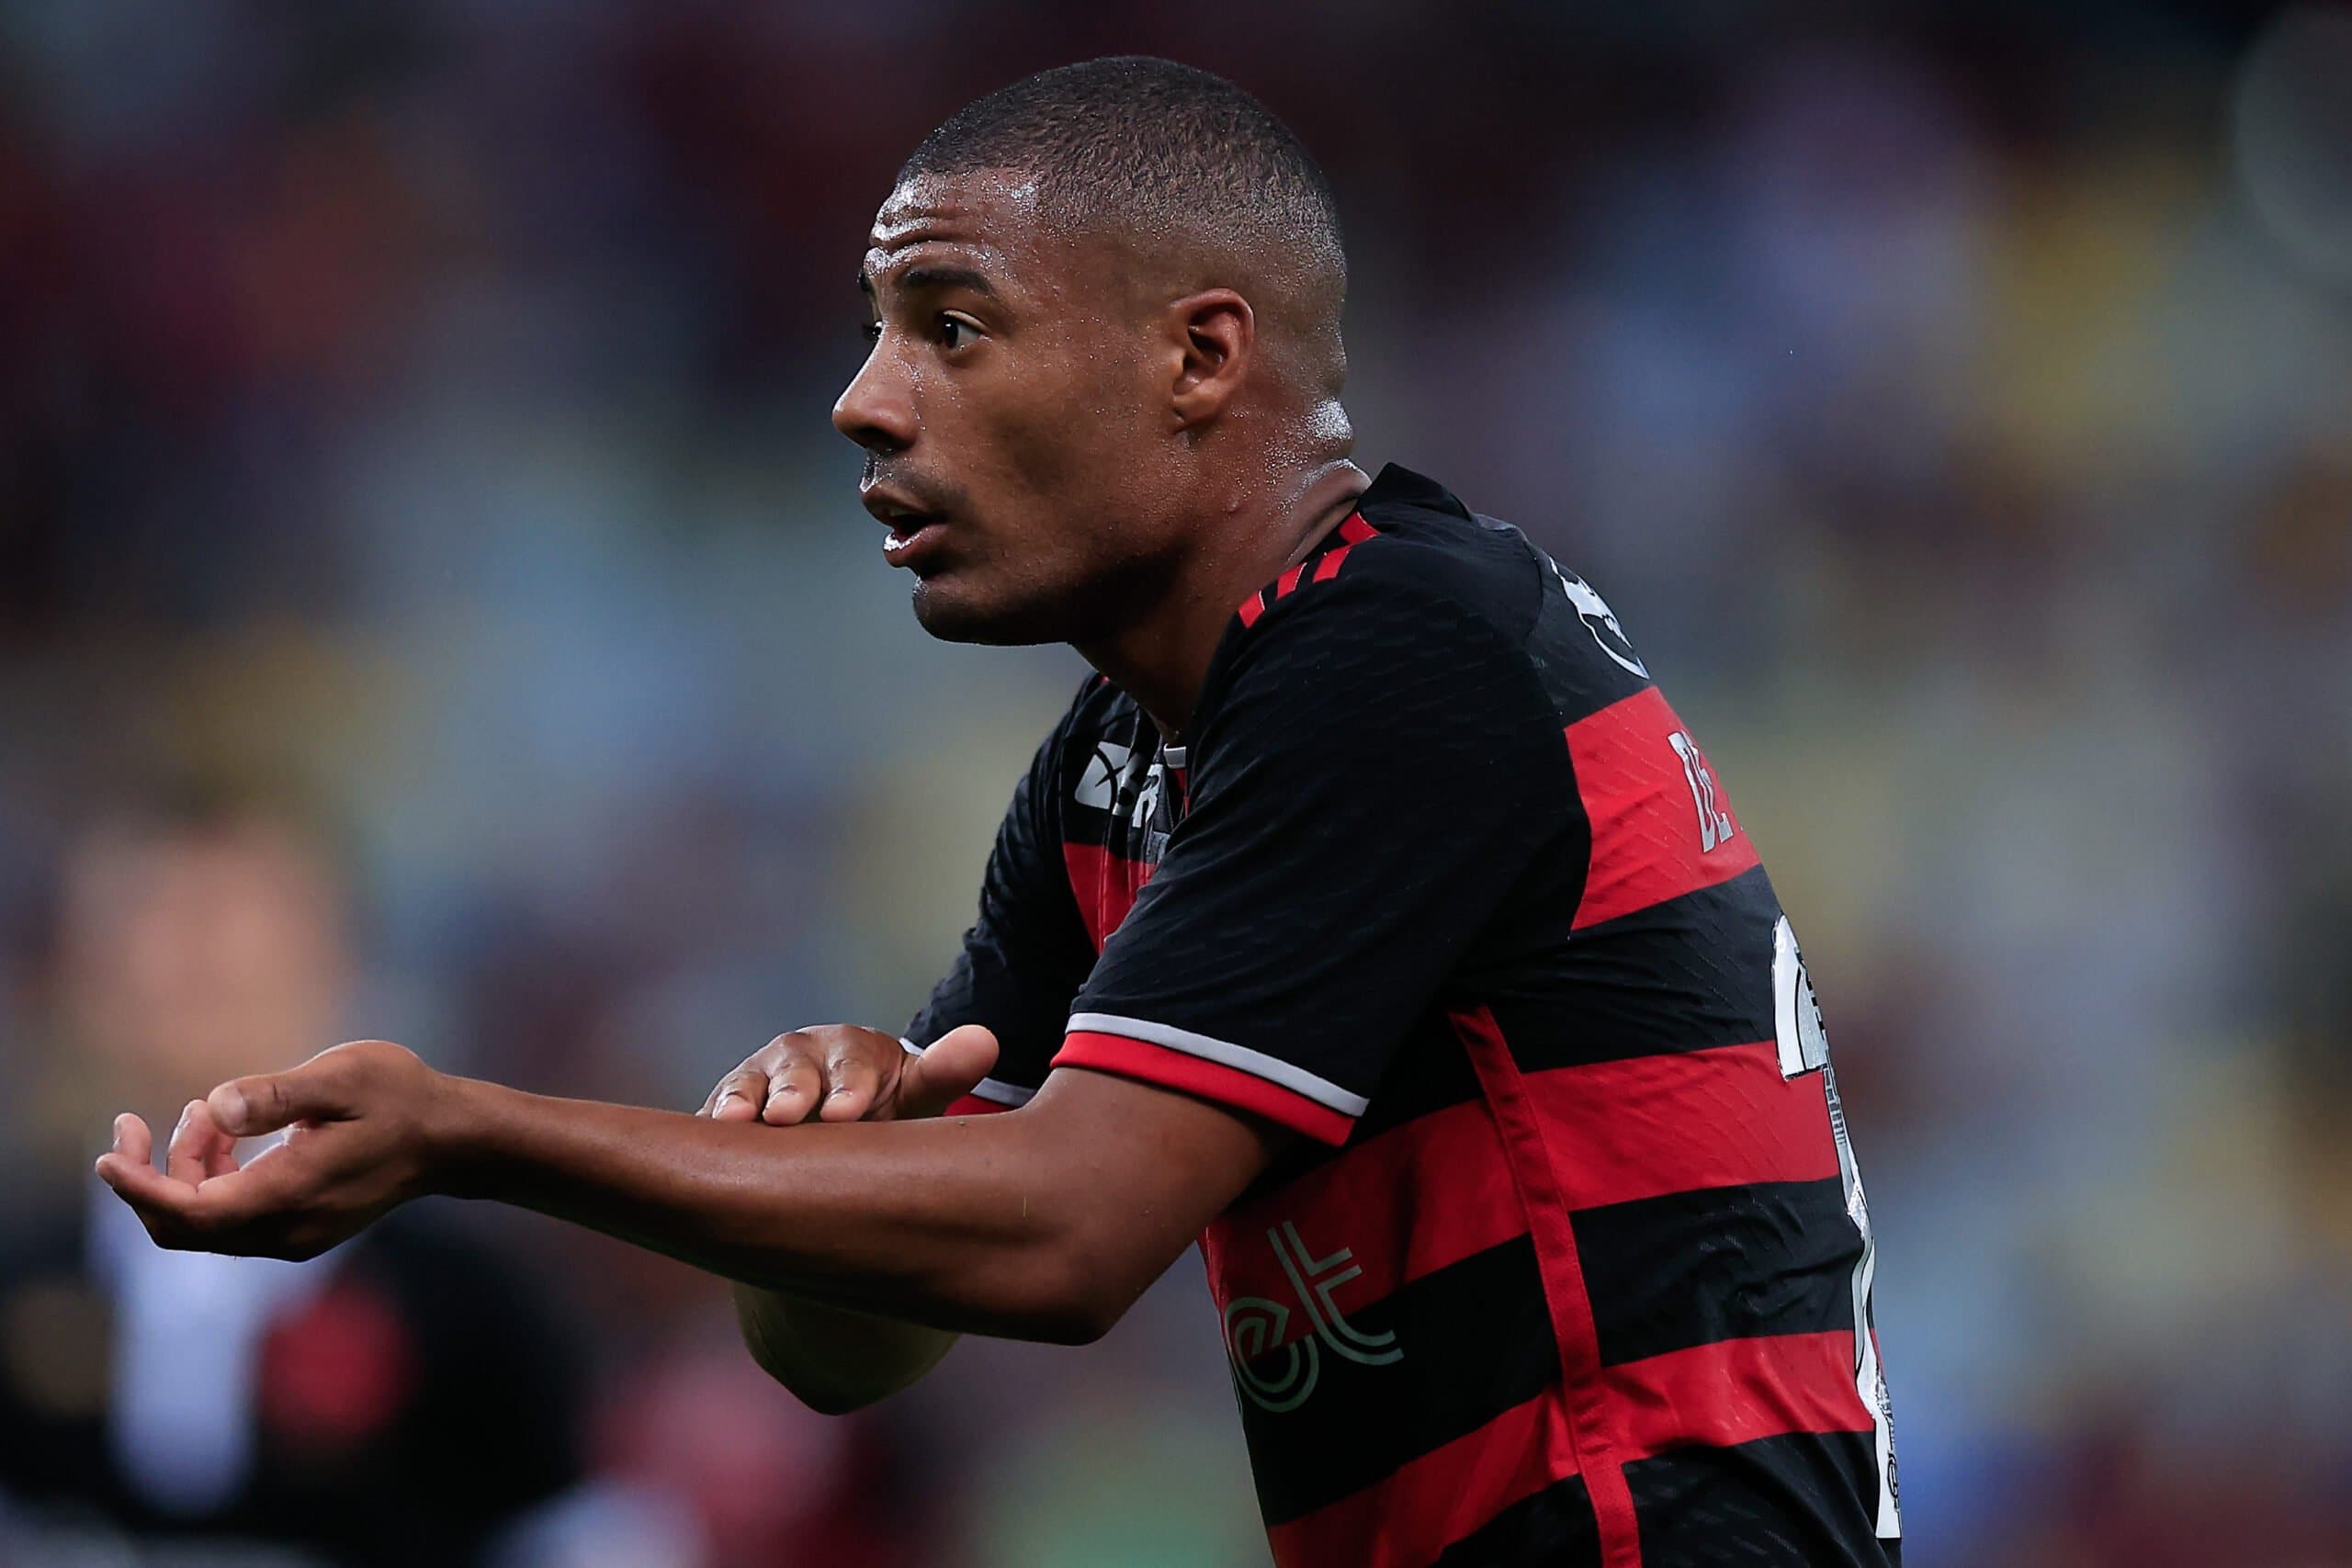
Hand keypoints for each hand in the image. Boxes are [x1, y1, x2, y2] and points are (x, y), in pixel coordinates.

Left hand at [94, 1040, 449, 1259]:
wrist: (451, 1142)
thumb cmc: (402, 1098)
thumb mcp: (343, 1077)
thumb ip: (276, 1095)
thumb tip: (214, 1106)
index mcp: (290, 1193)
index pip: (190, 1210)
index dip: (138, 1187)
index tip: (105, 1155)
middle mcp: (285, 1230)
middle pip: (184, 1226)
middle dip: (149, 1179)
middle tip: (134, 1123)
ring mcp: (293, 1236)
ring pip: (205, 1223)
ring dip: (184, 1172)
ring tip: (201, 1112)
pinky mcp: (299, 1231)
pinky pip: (231, 1220)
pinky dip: (210, 1181)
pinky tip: (225, 1135)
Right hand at [697, 1023, 996, 1125]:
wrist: (834, 1140)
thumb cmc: (882, 1113)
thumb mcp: (914, 1097)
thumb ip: (944, 1072)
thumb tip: (986, 1039)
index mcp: (852, 1052)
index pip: (853, 1063)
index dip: (851, 1085)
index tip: (848, 1112)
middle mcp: (800, 1058)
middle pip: (794, 1070)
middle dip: (792, 1091)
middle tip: (789, 1115)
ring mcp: (757, 1083)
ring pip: (746, 1088)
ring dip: (740, 1102)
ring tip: (736, 1121)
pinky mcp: (724, 1111)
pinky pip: (712, 1114)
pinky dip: (707, 1124)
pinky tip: (702, 1139)